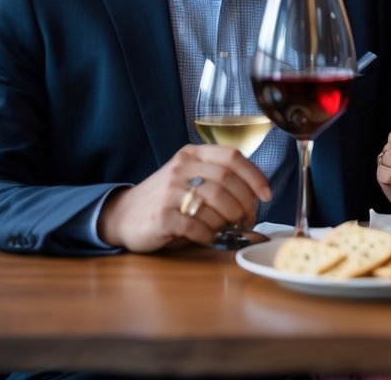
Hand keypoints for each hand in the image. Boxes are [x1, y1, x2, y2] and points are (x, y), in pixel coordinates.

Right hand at [98, 144, 271, 251]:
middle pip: (227, 181)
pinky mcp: (162, 216)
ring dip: (229, 220)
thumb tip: (255, 198)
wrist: (124, 215)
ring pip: (216, 203)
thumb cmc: (165, 199)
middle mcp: (181, 167)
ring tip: (229, 229)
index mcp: (192, 154)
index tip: (267, 195)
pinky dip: (210, 235)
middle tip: (247, 220)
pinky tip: (209, 237)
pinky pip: (198, 226)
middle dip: (245, 204)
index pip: (232, 156)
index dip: (255, 176)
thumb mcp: (188, 177)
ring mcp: (170, 191)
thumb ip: (217, 179)